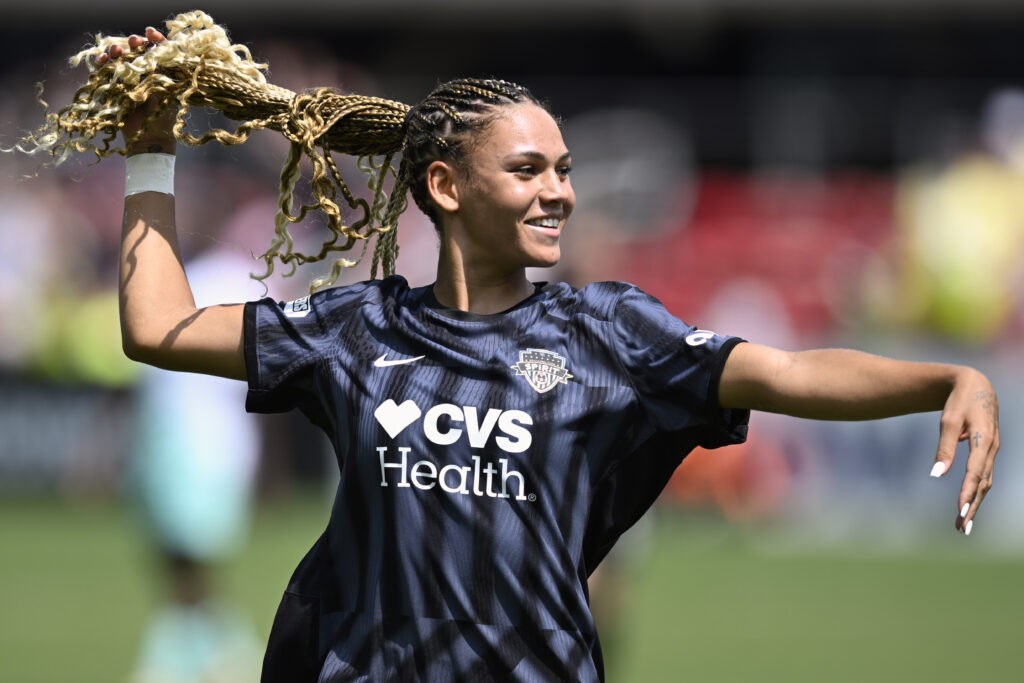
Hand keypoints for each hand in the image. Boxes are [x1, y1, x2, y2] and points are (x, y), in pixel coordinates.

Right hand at [95, 27, 175, 154]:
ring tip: (117, 51)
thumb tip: (157, 48)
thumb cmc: (163, 117)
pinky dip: (101, 64)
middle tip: (134, 42)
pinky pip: (103, 71)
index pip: (158, 50)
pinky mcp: (112, 88)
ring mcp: (127, 80)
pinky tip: (103, 59)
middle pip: (136, 51)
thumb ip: (162, 70)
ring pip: (118, 58)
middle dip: (134, 43)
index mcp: (161, 73)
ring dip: (116, 51)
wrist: (149, 139)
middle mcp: (144, 74)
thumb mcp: (167, 90)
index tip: (150, 33)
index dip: (155, 39)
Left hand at [931, 368, 999, 534]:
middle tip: (962, 528)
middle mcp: (992, 448)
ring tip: (963, 524)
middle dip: (973, 507)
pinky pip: (984, 475)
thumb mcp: (949, 420)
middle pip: (983, 483)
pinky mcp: (988, 452)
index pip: (976, 472)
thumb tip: (936, 474)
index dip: (968, 493)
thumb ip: (945, 447)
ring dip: (975, 503)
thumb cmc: (960, 401)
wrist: (976, 385)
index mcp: (985, 440)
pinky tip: (968, 504)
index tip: (961, 511)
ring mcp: (992, 451)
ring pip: (985, 482)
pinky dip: (976, 491)